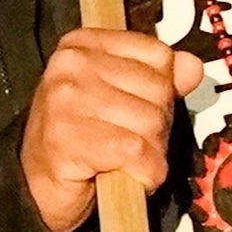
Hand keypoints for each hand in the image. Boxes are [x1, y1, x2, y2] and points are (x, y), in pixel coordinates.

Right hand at [21, 31, 208, 231]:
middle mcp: (71, 64)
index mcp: (83, 44)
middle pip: (157, 89)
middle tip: (133, 143)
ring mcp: (65, 100)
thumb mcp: (122, 98)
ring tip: (127, 160)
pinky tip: (128, 175)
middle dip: (157, 126)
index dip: (161, 90)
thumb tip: (192, 66)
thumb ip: (159, 78)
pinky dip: (144, 172)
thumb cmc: (84, 138)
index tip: (137, 109)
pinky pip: (135, 152)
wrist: (40, 187)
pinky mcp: (67, 138)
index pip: (158, 54)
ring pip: (150, 122)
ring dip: (150, 153)